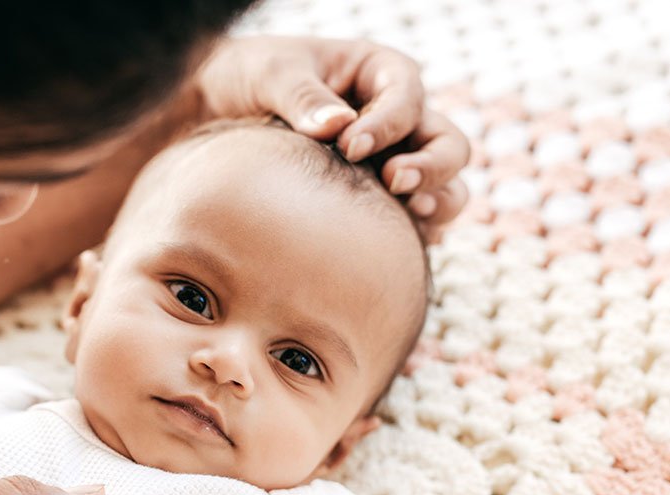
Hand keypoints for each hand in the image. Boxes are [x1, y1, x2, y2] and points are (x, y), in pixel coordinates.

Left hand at [197, 36, 470, 241]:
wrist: (220, 115)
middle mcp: (401, 120)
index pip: (408, 98)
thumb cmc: (253, 80)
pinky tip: (389, 244)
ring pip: (446, 186)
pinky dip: (414, 233)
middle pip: (449, 145)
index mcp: (381, 75)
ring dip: (435, 200)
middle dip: (430, 166)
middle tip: (393, 181)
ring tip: (410, 212)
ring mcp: (397, 161)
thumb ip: (301, 96)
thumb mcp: (270, 74)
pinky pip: (416, 222)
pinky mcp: (382, 201)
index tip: (350, 146)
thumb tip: (338, 125)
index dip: (388, 123)